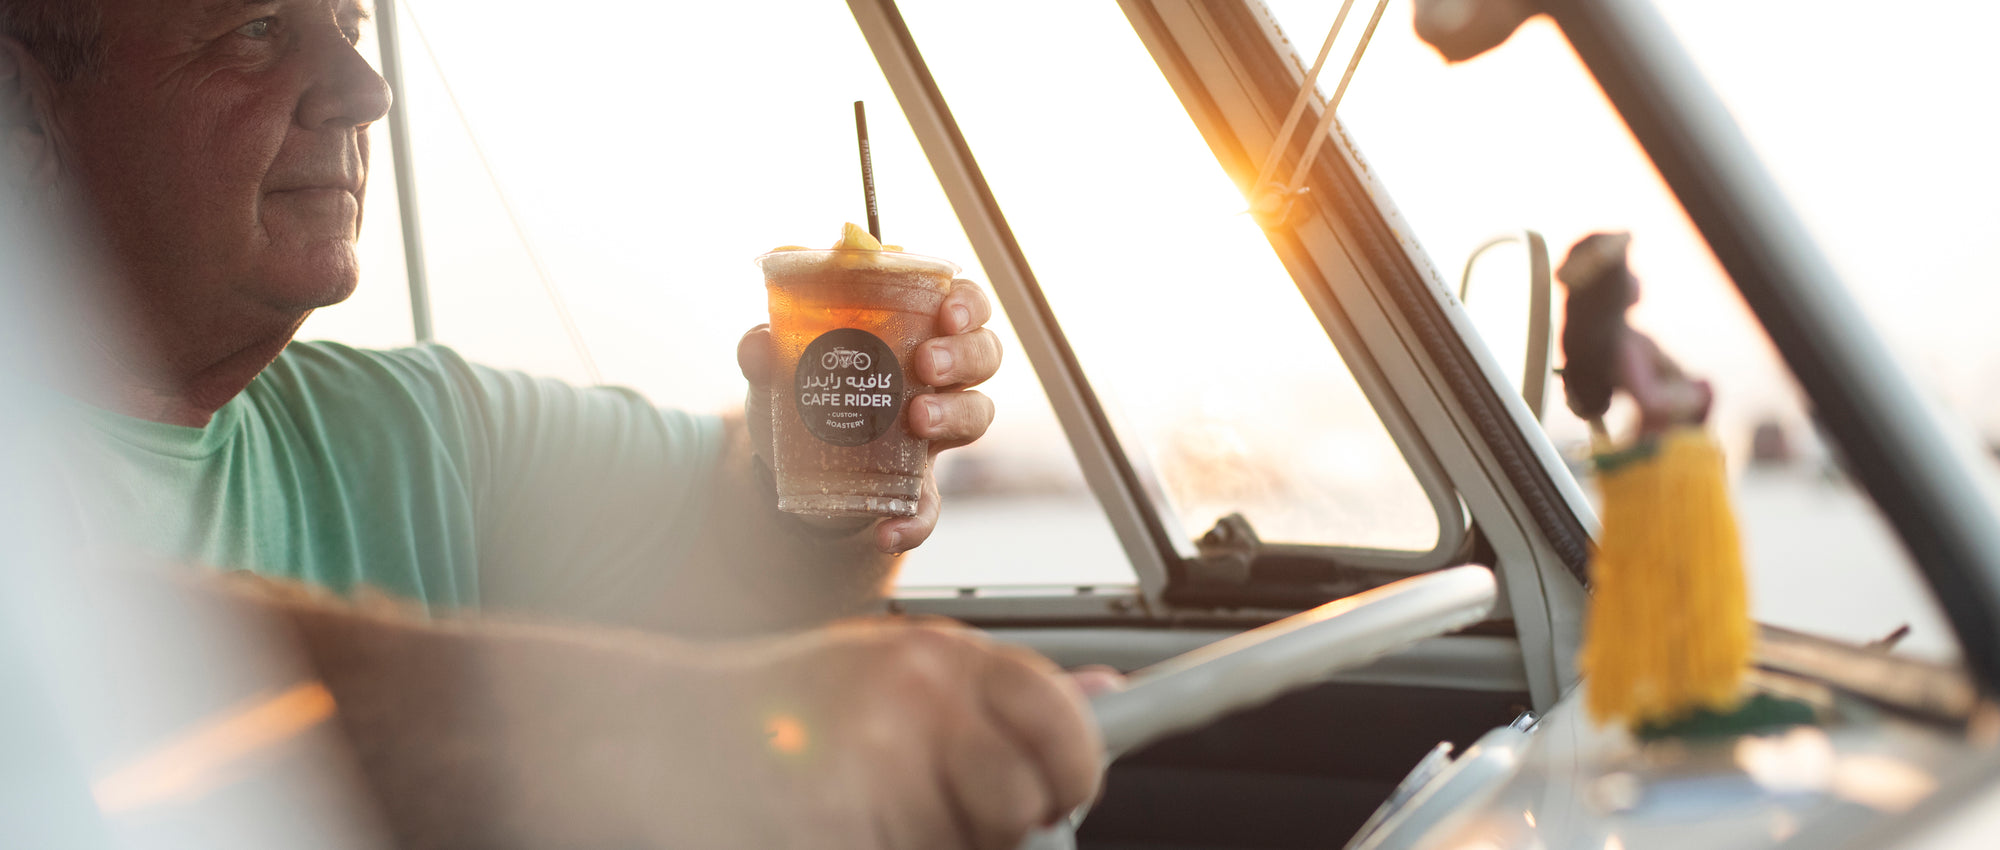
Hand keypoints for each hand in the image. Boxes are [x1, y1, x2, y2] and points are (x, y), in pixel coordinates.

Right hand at [722, 619, 1101, 849]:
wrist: (658, 739)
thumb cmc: (783, 712)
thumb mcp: (896, 675)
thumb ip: (996, 696)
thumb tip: (1112, 694)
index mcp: (936, 656)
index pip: (1058, 714)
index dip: (1074, 767)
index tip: (1062, 789)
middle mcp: (913, 701)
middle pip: (1020, 804)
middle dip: (993, 825)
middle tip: (931, 807)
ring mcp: (874, 769)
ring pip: (963, 846)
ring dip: (926, 844)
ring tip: (864, 808)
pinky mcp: (840, 827)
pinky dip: (877, 849)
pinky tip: (835, 825)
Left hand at [739, 279, 1002, 553]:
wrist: (790, 459)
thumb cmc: (804, 388)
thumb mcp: (780, 366)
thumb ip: (765, 352)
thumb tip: (759, 344)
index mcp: (918, 331)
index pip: (967, 306)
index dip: (970, 304)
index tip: (948, 311)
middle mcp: (940, 378)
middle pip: (985, 355)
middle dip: (963, 357)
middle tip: (925, 364)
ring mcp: (936, 432)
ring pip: (978, 415)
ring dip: (955, 415)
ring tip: (917, 419)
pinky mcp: (917, 484)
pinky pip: (931, 506)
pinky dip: (914, 522)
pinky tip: (886, 531)